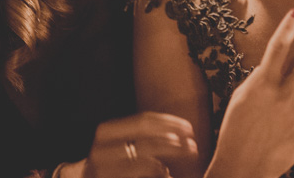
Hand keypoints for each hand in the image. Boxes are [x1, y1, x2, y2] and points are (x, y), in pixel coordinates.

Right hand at [58, 112, 197, 177]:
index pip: (142, 122)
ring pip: (147, 162)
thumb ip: (144, 136)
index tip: (189, 128)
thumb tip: (181, 131)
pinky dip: (159, 173)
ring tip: (186, 156)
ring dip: (170, 158)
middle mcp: (100, 151)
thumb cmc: (112, 163)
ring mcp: (101, 171)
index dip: (169, 123)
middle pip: (147, 141)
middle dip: (174, 142)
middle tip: (193, 145)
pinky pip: (141, 175)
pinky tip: (168, 174)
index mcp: (106, 133)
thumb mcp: (123, 144)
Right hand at [206, 8, 293, 177]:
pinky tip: (288, 123)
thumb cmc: (236, 130)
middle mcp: (283, 97)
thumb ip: (262, 79)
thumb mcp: (242, 98)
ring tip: (292, 94)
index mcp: (262, 85)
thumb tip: (281, 65)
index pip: (277, 48)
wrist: (244, 168)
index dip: (289, 27)